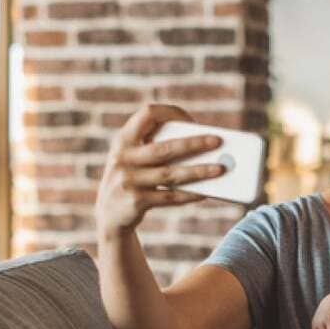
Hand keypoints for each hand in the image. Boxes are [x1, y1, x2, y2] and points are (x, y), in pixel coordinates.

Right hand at [95, 104, 227, 238]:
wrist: (109, 216)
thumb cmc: (133, 179)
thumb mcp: (134, 159)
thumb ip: (157, 148)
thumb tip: (203, 149)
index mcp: (123, 139)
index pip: (147, 113)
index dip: (171, 113)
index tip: (191, 120)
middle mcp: (122, 157)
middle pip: (165, 148)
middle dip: (194, 143)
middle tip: (218, 141)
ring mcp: (127, 180)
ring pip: (170, 174)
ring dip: (198, 171)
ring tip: (220, 169)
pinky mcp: (135, 201)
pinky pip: (170, 197)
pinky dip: (189, 194)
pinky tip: (206, 192)